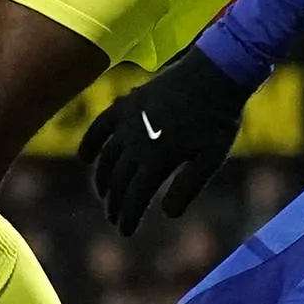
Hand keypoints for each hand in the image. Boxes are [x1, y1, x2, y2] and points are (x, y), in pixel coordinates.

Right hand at [77, 46, 251, 235]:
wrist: (215, 72)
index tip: (124, 231)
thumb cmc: (218, 119)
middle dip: (114, 203)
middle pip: (118, 180)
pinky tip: (85, 158)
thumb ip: (189, 186)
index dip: (127, 216)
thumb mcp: (211, 158)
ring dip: (102, 180)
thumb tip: (168, 214)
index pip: (134, 196)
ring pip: (106, 157)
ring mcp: (129, 120)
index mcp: (158, 157)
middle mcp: (137, 140)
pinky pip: (100, 126)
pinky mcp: (127, 103)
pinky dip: (90, 143)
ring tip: (104, 195)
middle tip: (115, 219)